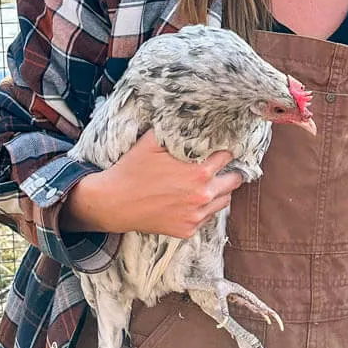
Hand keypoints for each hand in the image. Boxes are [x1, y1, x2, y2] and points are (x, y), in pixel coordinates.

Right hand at [61, 131, 243, 237]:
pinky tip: (190, 199)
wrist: (113, 203)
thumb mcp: (152, 142)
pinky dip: (204, 208)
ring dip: (219, 191)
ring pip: (225, 200)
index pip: (228, 156)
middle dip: (228, 171)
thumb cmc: (132, 169)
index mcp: (198, 172)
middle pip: (234, 180)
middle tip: (218, 167)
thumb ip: (176, 131)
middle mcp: (202, 195)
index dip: (224, 150)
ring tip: (205, 183)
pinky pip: (208, 217)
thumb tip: (194, 118)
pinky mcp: (187, 230)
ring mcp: (195, 215)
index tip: (219, 148)